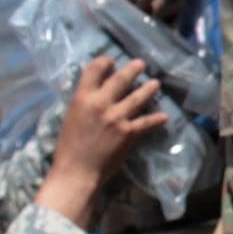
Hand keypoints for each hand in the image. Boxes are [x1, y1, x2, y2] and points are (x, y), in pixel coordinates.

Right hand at [39, 56, 169, 227]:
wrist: (77, 171)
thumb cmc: (68, 147)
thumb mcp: (71, 117)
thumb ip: (84, 103)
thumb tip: (96, 93)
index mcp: (82, 98)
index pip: (94, 70)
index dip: (105, 62)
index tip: (111, 62)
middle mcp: (101, 103)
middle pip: (120, 79)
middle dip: (132, 70)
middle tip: (141, 64)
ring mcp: (117, 117)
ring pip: (138, 97)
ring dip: (148, 89)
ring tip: (155, 84)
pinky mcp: (129, 132)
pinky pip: (147, 123)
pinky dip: (156, 119)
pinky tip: (164, 117)